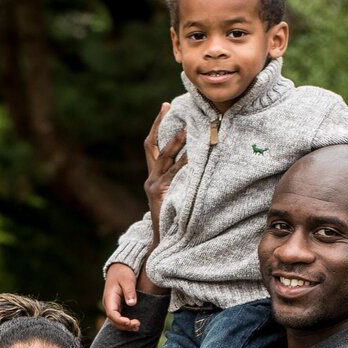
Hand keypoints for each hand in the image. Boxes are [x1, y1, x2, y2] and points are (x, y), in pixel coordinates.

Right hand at [104, 262, 140, 332]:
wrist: (119, 267)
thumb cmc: (123, 272)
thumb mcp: (127, 279)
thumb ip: (129, 291)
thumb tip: (131, 303)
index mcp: (109, 298)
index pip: (111, 313)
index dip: (120, 320)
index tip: (129, 322)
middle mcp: (109, 304)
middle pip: (113, 320)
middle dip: (124, 325)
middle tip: (137, 325)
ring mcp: (112, 306)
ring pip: (116, 321)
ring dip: (126, 326)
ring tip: (137, 326)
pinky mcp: (117, 307)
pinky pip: (119, 318)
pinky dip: (126, 323)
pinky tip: (135, 324)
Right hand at [144, 102, 186, 239]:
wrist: (162, 241)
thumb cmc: (173, 218)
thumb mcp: (173, 195)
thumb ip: (179, 179)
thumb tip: (197, 160)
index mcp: (153, 176)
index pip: (152, 145)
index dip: (158, 125)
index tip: (165, 107)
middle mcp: (150, 178)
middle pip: (152, 145)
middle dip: (160, 124)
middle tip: (169, 106)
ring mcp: (153, 186)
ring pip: (164, 157)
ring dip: (176, 141)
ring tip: (188, 128)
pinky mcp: (160, 194)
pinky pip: (173, 175)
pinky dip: (183, 164)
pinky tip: (193, 156)